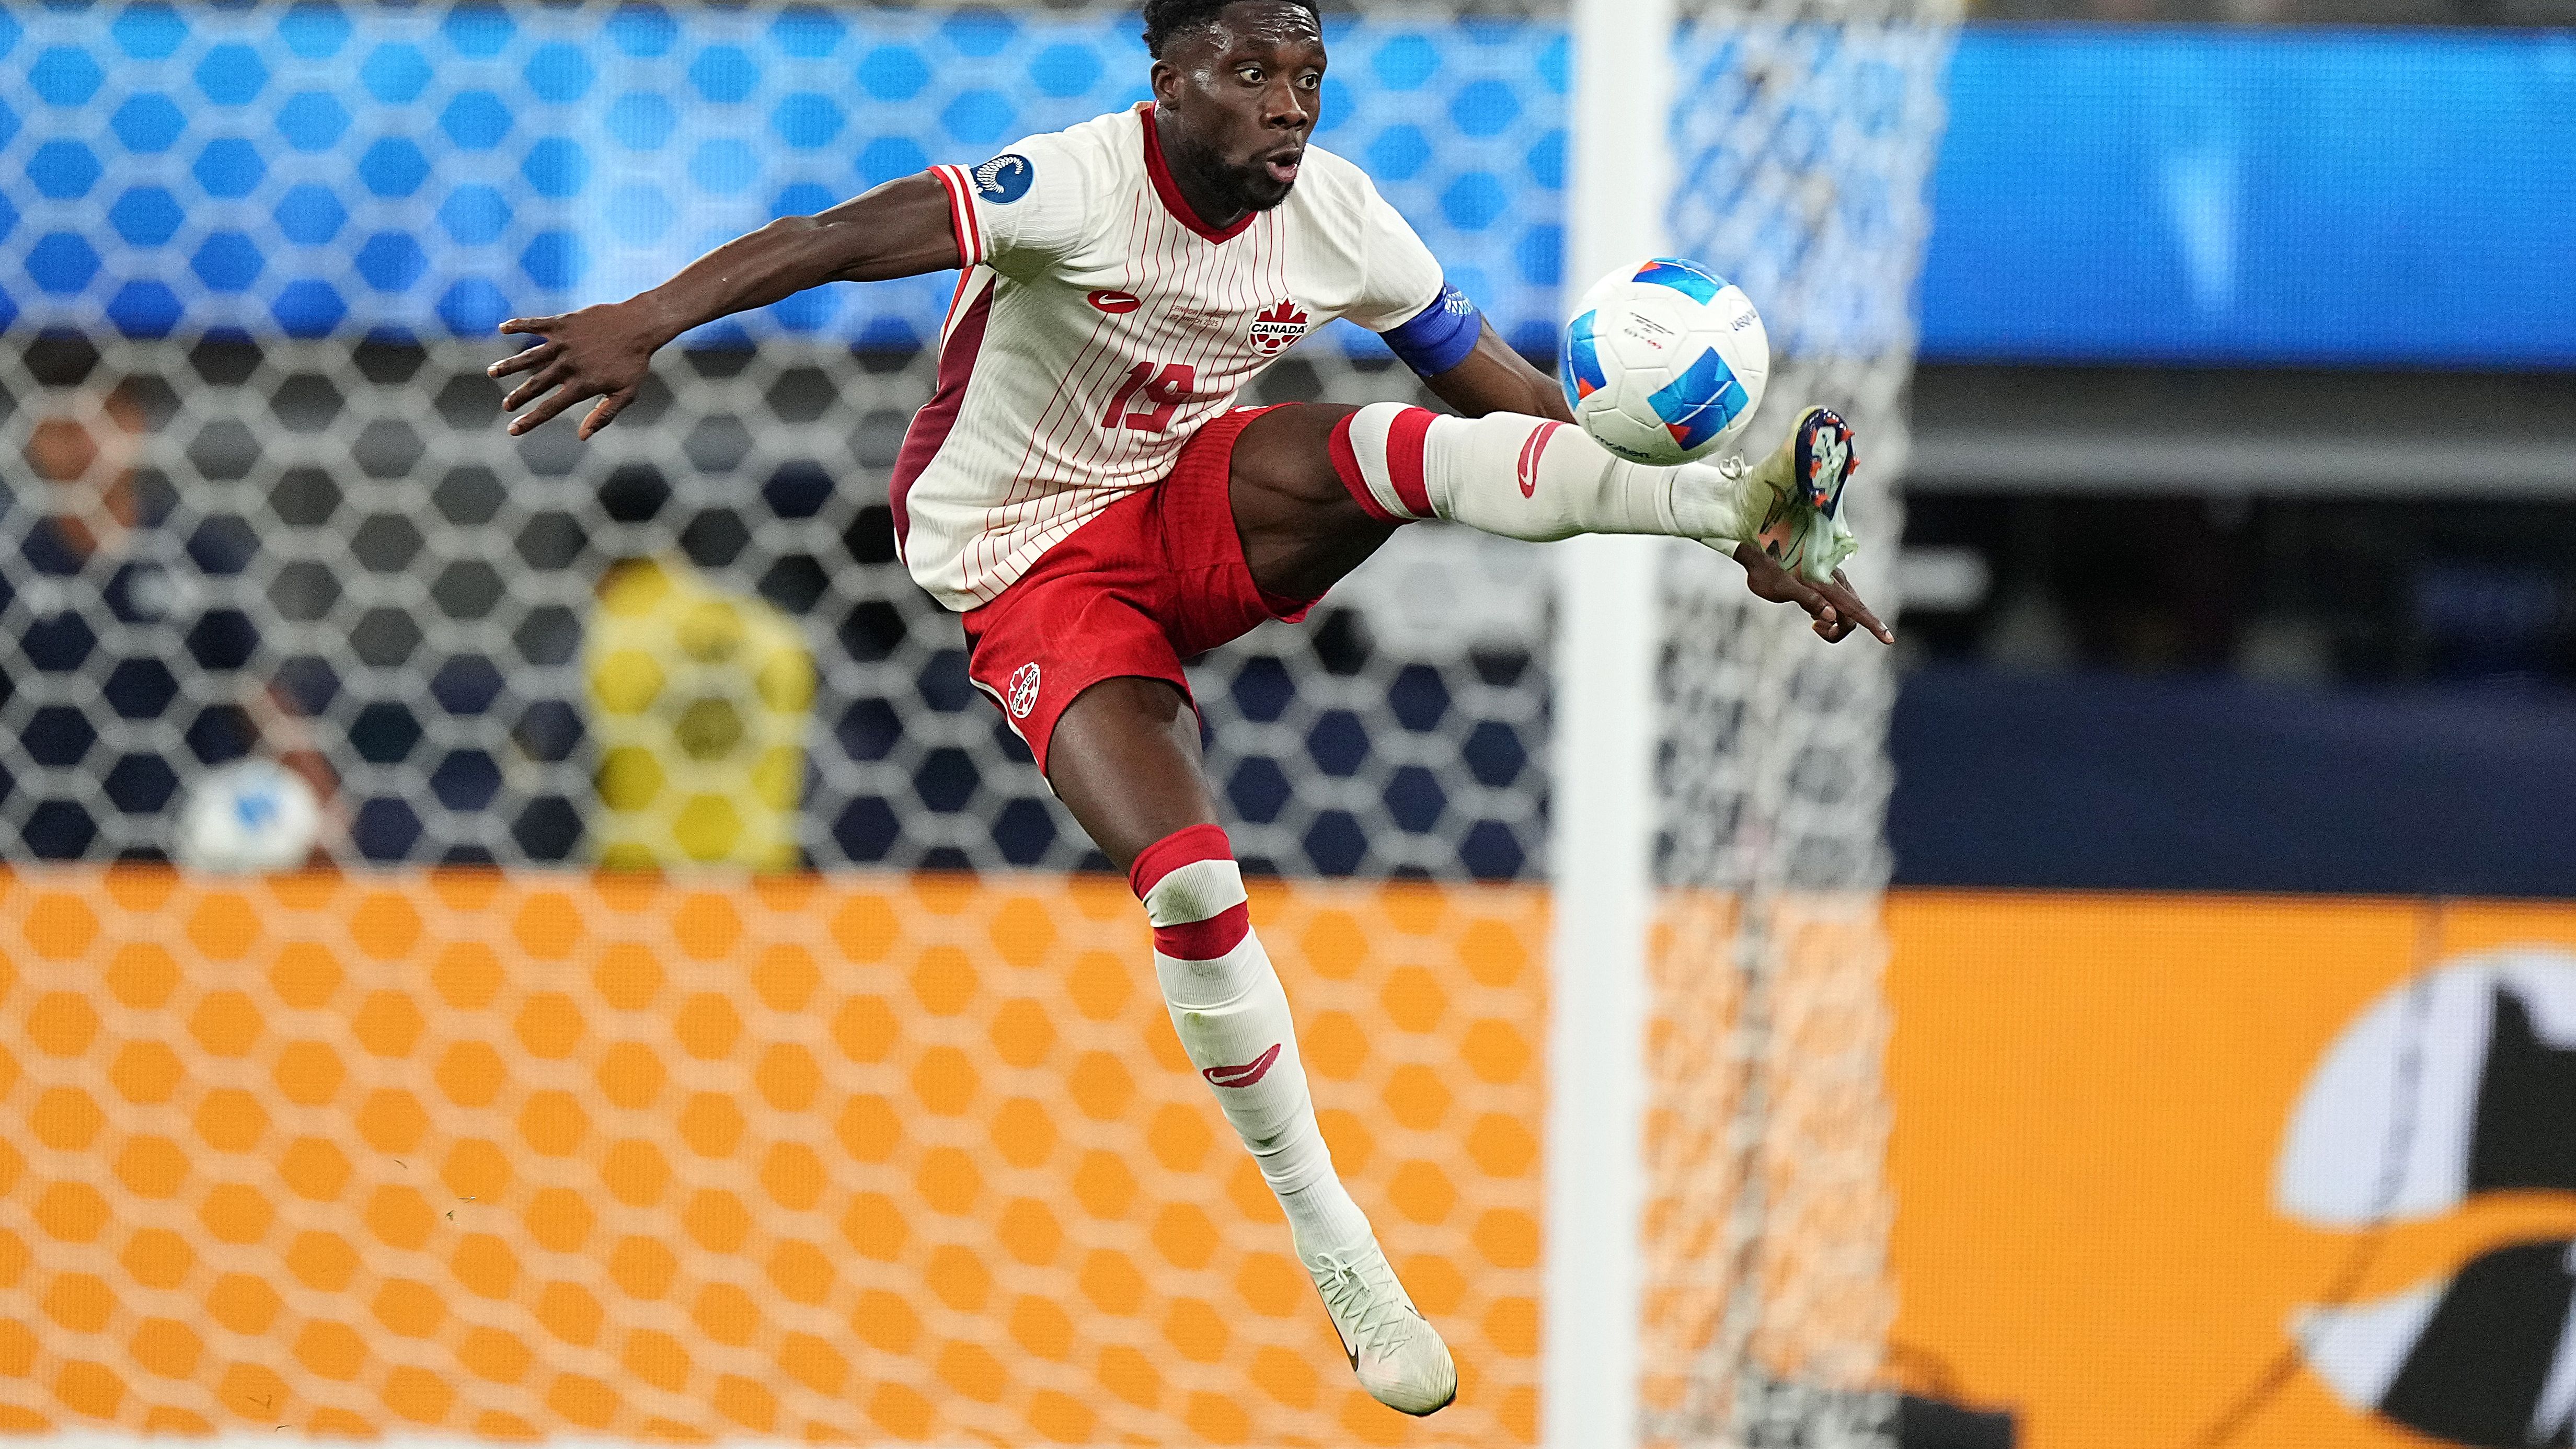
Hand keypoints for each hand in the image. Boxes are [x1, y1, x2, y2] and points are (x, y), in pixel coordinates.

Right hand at [487, 303, 667, 438]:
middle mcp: (568, 365)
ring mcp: (563, 343)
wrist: (640, 326)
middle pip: (535, 385)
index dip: (530, 421)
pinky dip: (518, 325)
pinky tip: (503, 328)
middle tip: (506, 405)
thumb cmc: (635, 362)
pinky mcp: (563, 324)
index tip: (513, 430)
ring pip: (528, 356)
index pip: (550, 408)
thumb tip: (582, 436)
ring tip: (492, 372)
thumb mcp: (626, 393)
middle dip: (517, 397)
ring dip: (509, 365)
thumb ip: (604, 415)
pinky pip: (535, 324)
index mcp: (582, 385)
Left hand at [1733, 541, 1893, 645]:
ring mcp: (1832, 580)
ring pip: (1845, 609)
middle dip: (1839, 630)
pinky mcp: (1826, 581)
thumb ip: (1807, 600)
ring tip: (1811, 622)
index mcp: (1826, 584)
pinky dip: (1830, 614)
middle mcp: (1835, 580)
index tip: (1889, 639)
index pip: (1855, 608)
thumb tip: (1831, 615)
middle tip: (1812, 628)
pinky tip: (1812, 613)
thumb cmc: (1765, 572)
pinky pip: (1838, 603)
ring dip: (1834, 623)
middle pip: (1852, 614)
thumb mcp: (1781, 589)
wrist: (1758, 552)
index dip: (1873, 625)